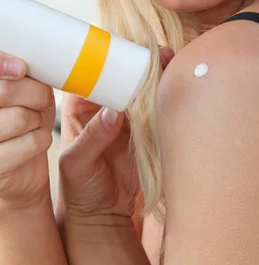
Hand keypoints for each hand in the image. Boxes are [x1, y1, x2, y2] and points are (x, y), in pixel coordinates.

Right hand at [0, 52, 54, 209]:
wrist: (20, 170)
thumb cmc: (21, 121)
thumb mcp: (22, 92)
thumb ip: (18, 74)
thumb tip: (19, 66)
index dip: (3, 64)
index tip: (21, 70)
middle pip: (5, 91)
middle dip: (35, 93)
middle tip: (43, 101)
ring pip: (20, 117)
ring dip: (38, 120)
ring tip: (35, 123)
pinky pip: (29, 143)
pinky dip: (42, 140)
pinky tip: (36, 140)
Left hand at [56, 47, 173, 225]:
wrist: (103, 215)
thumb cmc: (80, 189)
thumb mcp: (77, 165)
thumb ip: (93, 137)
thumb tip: (114, 113)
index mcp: (80, 106)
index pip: (92, 74)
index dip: (108, 59)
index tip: (126, 50)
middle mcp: (105, 105)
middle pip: (122, 75)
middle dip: (139, 63)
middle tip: (156, 54)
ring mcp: (128, 116)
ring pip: (142, 88)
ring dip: (156, 76)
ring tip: (170, 63)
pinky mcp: (146, 129)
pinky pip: (157, 108)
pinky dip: (166, 97)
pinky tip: (176, 86)